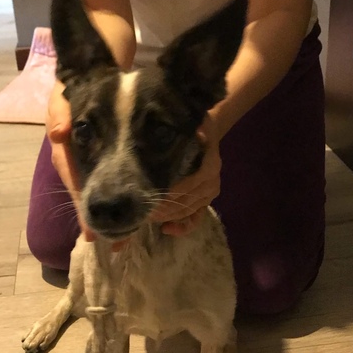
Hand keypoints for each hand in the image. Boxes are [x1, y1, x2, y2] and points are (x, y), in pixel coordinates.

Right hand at [47, 82, 126, 249]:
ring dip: (108, 216)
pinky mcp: (97, 166)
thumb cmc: (69, 93)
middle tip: (114, 242)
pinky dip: (115, 204)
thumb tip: (59, 133)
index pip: (74, 182)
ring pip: (96, 197)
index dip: (83, 206)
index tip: (91, 230)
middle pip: (86, 197)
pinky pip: (104, 189)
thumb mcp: (60, 99)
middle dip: (98, 220)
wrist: (81, 84)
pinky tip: (130, 216)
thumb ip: (59, 112)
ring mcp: (85, 167)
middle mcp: (74, 164)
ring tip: (122, 238)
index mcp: (65, 151)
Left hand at [150, 114, 221, 236]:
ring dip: (167, 216)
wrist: (206, 133)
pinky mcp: (205, 201)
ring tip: (146, 217)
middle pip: (186, 201)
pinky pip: (195, 219)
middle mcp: (212, 183)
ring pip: (188, 211)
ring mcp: (209, 194)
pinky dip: (182, 227)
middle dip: (163, 208)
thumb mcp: (197, 123)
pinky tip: (166, 229)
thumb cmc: (196, 128)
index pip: (189, 184)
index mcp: (210, 166)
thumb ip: (196, 127)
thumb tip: (198, 132)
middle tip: (141, 211)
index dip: (170, 192)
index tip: (149, 196)